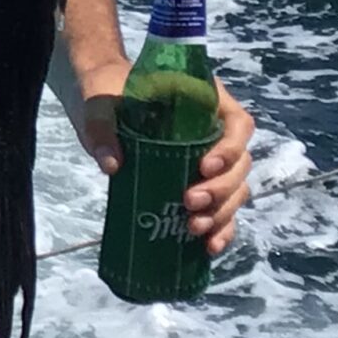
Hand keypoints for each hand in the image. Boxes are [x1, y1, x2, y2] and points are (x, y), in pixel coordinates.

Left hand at [75, 67, 257, 256]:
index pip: (238, 124)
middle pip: (240, 164)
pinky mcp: (197, 182)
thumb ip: (101, 127)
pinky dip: (220, 228)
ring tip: (194, 227)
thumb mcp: (99, 103)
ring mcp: (209, 159)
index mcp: (205, 100)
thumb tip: (112, 165)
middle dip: (221, 188)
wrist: (97, 99)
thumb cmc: (104, 92)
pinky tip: (208, 246)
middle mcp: (215, 130)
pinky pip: (221, 208)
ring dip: (222, 212)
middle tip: (190, 201)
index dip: (230, 148)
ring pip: (235, 190)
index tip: (204, 166)